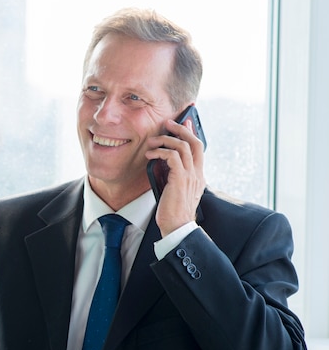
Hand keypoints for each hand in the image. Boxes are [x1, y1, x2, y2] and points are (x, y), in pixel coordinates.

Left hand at [146, 117, 205, 235]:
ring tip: (152, 141)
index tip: (185, 122)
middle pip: (194, 142)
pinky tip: (150, 155)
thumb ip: (176, 177)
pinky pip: (172, 157)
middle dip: (181, 129)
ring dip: (165, 140)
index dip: (192, 133)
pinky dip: (160, 152)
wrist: (177, 227)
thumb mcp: (177, 191)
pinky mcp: (180, 179)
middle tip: (168, 123)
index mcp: (198, 176)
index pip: (199, 148)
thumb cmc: (174, 212)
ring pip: (182, 147)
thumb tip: (164, 164)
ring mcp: (190, 176)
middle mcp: (197, 174)